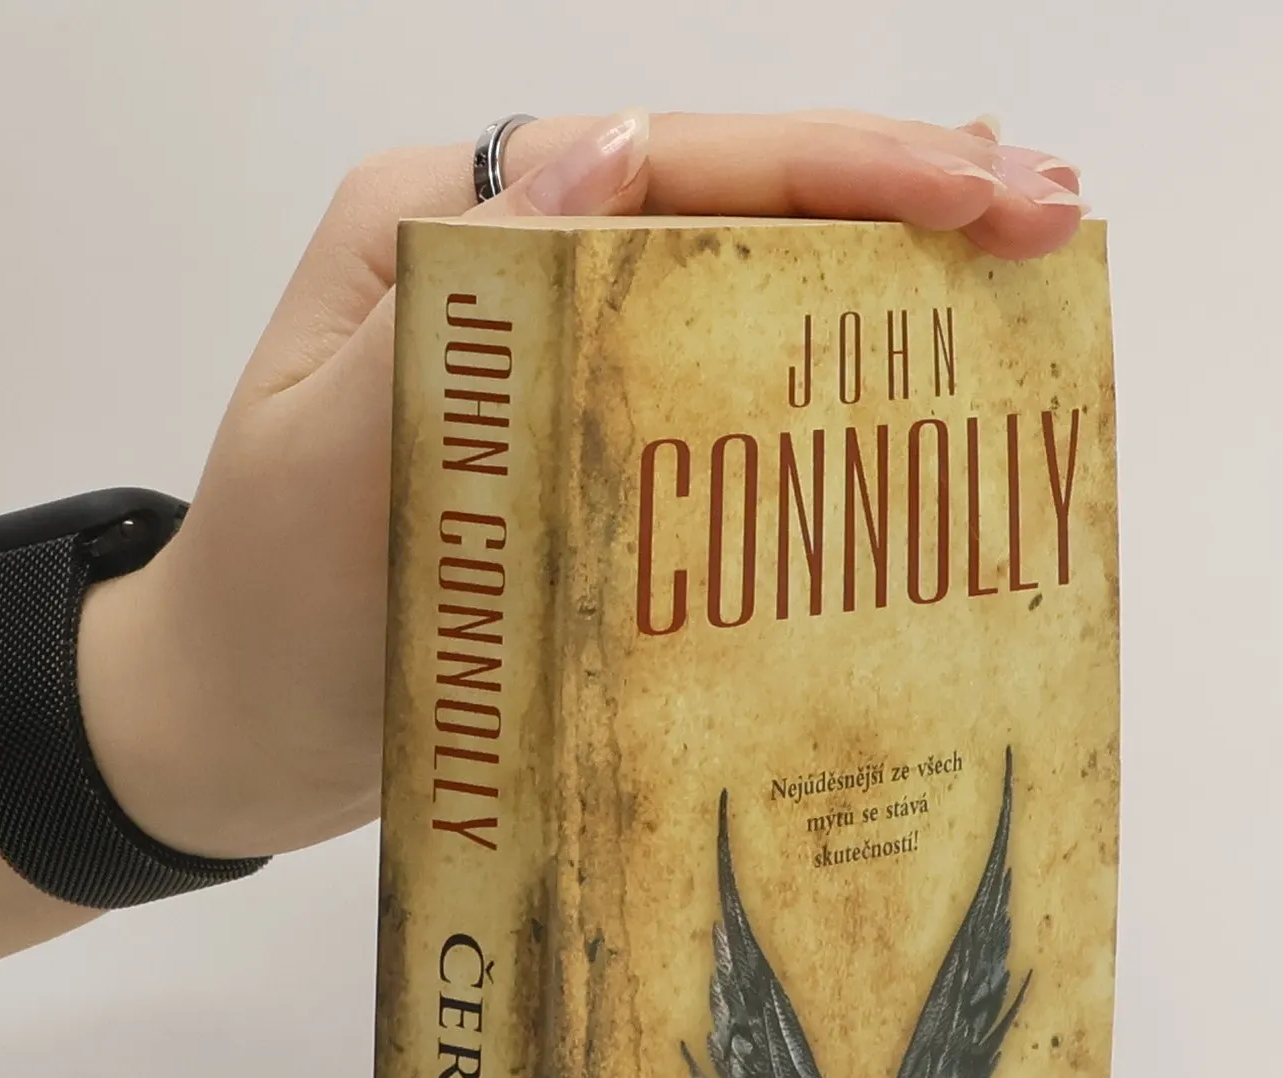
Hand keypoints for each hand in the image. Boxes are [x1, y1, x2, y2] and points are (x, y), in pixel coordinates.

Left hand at [79, 111, 1086, 858]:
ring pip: (742, 295)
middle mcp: (516, 274)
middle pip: (732, 210)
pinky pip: (719, 402)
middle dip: (899, 204)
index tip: (990, 194)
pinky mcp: (583, 460)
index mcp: (452, 228)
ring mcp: (556, 367)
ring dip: (882, 284)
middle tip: (1054, 220)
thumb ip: (469, 295)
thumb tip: (613, 140)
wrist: (228, 732)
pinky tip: (911, 394)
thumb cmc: (265, 609)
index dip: (848, 171)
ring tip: (1020, 280)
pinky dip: (823, 393)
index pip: (677, 166)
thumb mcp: (337, 448)